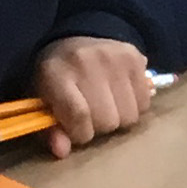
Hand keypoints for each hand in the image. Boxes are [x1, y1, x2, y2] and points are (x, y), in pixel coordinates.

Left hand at [31, 36, 151, 157]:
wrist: (79, 35)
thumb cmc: (56, 75)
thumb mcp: (42, 100)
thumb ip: (49, 128)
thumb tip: (63, 152)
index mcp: (57, 74)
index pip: (80, 115)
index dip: (80, 133)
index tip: (77, 132)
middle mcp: (88, 63)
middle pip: (107, 119)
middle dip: (99, 126)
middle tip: (91, 116)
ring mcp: (116, 60)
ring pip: (129, 116)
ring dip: (118, 118)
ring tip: (107, 106)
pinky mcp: (137, 59)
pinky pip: (145, 103)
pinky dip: (134, 107)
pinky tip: (121, 97)